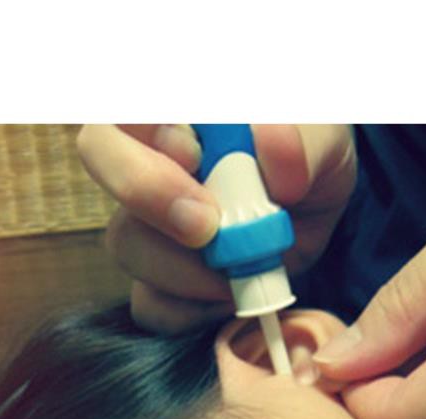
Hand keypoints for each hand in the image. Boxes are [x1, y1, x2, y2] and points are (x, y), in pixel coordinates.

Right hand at [77, 124, 356, 333]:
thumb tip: (270, 146)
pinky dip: (192, 311)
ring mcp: (145, 222)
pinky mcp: (156, 281)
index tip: (195, 157)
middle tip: (205, 226)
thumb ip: (305, 142)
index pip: (133, 99)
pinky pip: (149, 303)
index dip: (150, 127)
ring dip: (186, 265)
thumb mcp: (326, 145)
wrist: (311, 225)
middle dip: (147, 192)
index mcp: (180, 108)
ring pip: (125, 239)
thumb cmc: (309, 164)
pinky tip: (230, 297)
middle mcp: (147, 156)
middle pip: (99, 153)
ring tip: (244, 268)